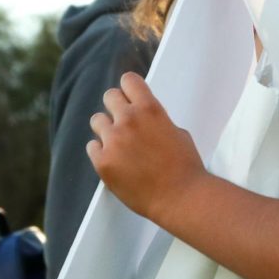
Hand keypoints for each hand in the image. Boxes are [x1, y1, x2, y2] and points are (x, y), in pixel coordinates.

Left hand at [86, 72, 205, 224]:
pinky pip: (92, 147)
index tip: (130, 96)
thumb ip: (156, 120)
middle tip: (125, 121)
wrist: (182, 197)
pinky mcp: (102, 162)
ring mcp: (113, 141)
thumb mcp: (178, 132)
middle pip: (109, 96)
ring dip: (107, 129)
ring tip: (121, 145)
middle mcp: (129, 120)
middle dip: (117, 107)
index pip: (129, 81)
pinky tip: (116, 161)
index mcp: (151, 110)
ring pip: (97, 121)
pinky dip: (102, 152)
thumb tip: (143, 117)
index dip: (130, 88)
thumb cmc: (185, 167)